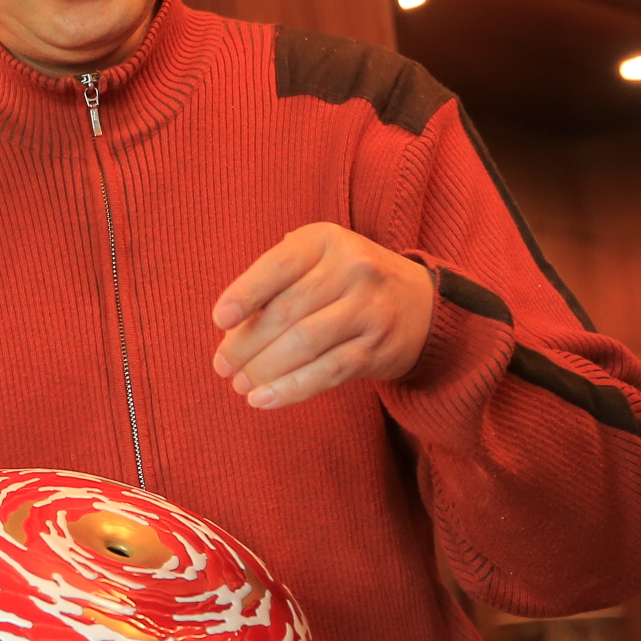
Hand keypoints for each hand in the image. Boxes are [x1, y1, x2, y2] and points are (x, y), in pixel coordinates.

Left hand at [211, 221, 434, 408]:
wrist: (421, 305)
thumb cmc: (345, 281)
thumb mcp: (316, 261)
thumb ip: (276, 282)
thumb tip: (230, 327)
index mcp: (327, 241)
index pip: (279, 265)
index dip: (245, 293)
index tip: (219, 320)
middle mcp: (353, 270)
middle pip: (287, 311)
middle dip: (246, 343)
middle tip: (222, 365)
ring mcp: (369, 310)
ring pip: (304, 344)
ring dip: (264, 369)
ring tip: (238, 384)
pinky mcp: (377, 348)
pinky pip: (327, 372)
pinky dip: (291, 389)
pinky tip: (263, 400)